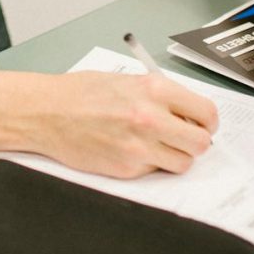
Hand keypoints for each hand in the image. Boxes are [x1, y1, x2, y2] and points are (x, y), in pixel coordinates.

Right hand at [30, 70, 219, 178]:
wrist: (47, 112)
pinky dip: (149, 164)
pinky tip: (130, 149)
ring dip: (174, 156)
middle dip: (195, 142)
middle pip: (201, 143)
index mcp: (154, 90)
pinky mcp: (126, 169)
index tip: (202, 125)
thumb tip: (188, 114)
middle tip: (182, 138)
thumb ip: (160, 95)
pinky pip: (154, 172)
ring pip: (183, 163)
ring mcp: (139, 147)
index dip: (207, 122)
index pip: (206, 113)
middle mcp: (150, 118)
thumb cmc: (82, 93)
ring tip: (155, 145)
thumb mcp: (127, 80)